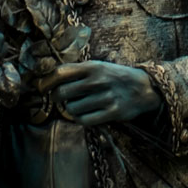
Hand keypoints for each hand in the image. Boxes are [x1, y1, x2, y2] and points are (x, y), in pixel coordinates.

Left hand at [44, 60, 163, 125]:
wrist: (144, 88)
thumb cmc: (114, 77)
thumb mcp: (97, 66)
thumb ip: (76, 71)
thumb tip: (48, 79)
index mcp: (92, 66)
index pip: (60, 73)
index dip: (46, 82)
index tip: (42, 87)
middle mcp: (98, 80)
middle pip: (62, 93)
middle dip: (56, 98)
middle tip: (60, 99)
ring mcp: (105, 97)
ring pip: (72, 109)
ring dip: (69, 109)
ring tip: (75, 106)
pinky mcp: (112, 113)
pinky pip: (85, 120)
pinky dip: (80, 119)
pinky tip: (83, 115)